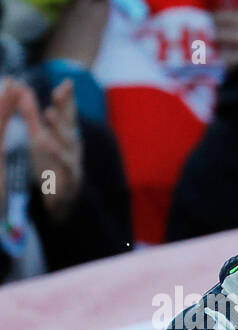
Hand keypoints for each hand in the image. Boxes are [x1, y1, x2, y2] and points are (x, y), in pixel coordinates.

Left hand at [12, 79, 83, 223]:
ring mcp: (72, 159)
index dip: (67, 97)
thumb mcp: (39, 136)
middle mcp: (72, 144)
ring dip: (58, 127)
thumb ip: (32, 115)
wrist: (62, 196)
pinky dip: (56, 153)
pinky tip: (47, 143)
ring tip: (50, 113)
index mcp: (66, 133)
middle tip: (61, 91)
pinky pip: (63, 163)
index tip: (67, 82)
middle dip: (66, 106)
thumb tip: (23, 88)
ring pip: (67, 141)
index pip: (67, 111)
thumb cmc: (51, 162)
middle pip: (69, 122)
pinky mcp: (68, 175)